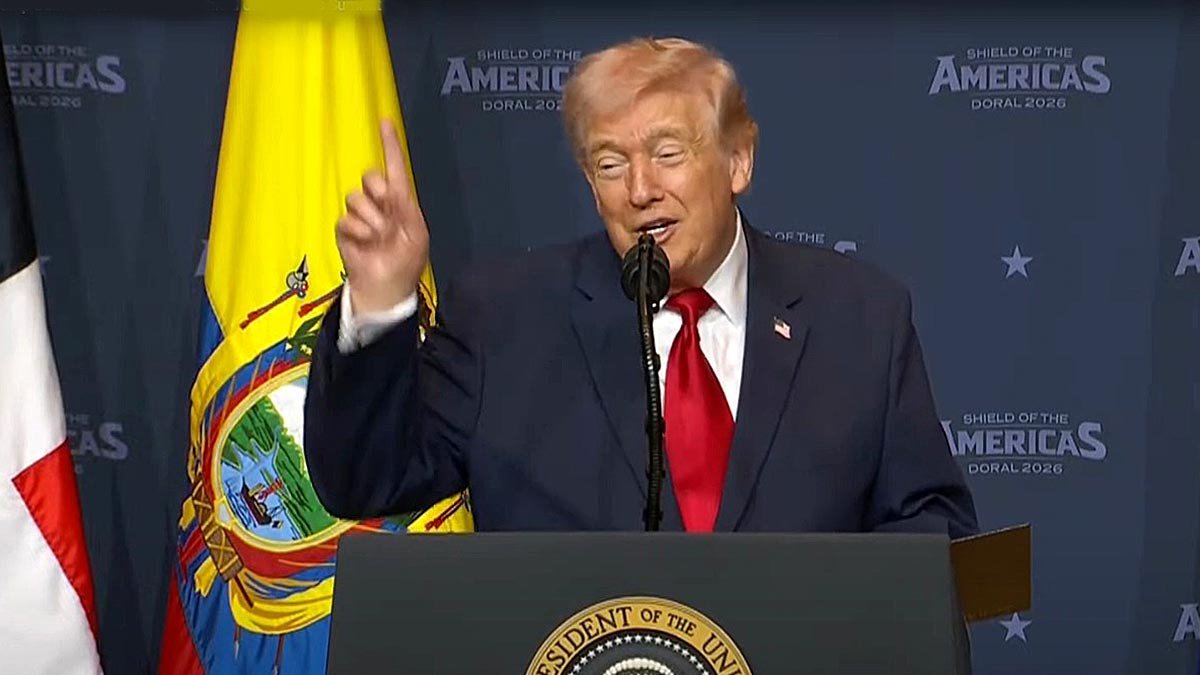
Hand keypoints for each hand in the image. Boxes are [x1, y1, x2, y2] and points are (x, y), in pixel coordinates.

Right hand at [336, 119, 429, 313]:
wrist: (387, 288)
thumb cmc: (406, 262)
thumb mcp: (416, 233)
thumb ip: (406, 206)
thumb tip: (391, 186)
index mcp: (400, 202)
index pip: (395, 168)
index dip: (390, 145)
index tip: (385, 123)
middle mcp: (379, 203)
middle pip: (371, 176)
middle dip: (379, 193)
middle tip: (389, 215)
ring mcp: (361, 216)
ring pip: (357, 197)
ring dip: (371, 220)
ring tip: (379, 237)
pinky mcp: (344, 229)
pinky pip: (346, 218)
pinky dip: (358, 232)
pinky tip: (366, 243)